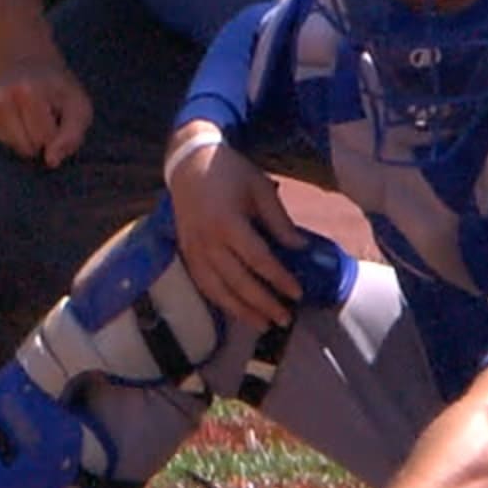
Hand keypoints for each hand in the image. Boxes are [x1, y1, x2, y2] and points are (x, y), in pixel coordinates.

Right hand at [0, 50, 91, 165]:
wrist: (25, 61)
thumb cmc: (56, 90)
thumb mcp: (78, 106)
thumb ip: (72, 135)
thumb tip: (51, 161)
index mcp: (26, 90)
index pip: (45, 139)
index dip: (55, 133)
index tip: (55, 114)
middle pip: (24, 147)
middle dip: (37, 138)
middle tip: (40, 114)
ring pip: (6, 149)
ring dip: (19, 139)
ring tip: (24, 115)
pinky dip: (0, 137)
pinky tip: (6, 118)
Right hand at [166, 129, 306, 328]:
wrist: (188, 163)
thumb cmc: (229, 172)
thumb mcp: (260, 188)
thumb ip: (279, 220)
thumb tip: (300, 247)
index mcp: (227, 221)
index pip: (258, 260)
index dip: (279, 279)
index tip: (297, 293)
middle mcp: (208, 240)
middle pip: (238, 281)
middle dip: (264, 304)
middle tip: (285, 318)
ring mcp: (194, 249)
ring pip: (218, 290)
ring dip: (242, 311)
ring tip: (264, 324)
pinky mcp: (186, 253)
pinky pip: (203, 285)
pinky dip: (220, 302)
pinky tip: (237, 311)